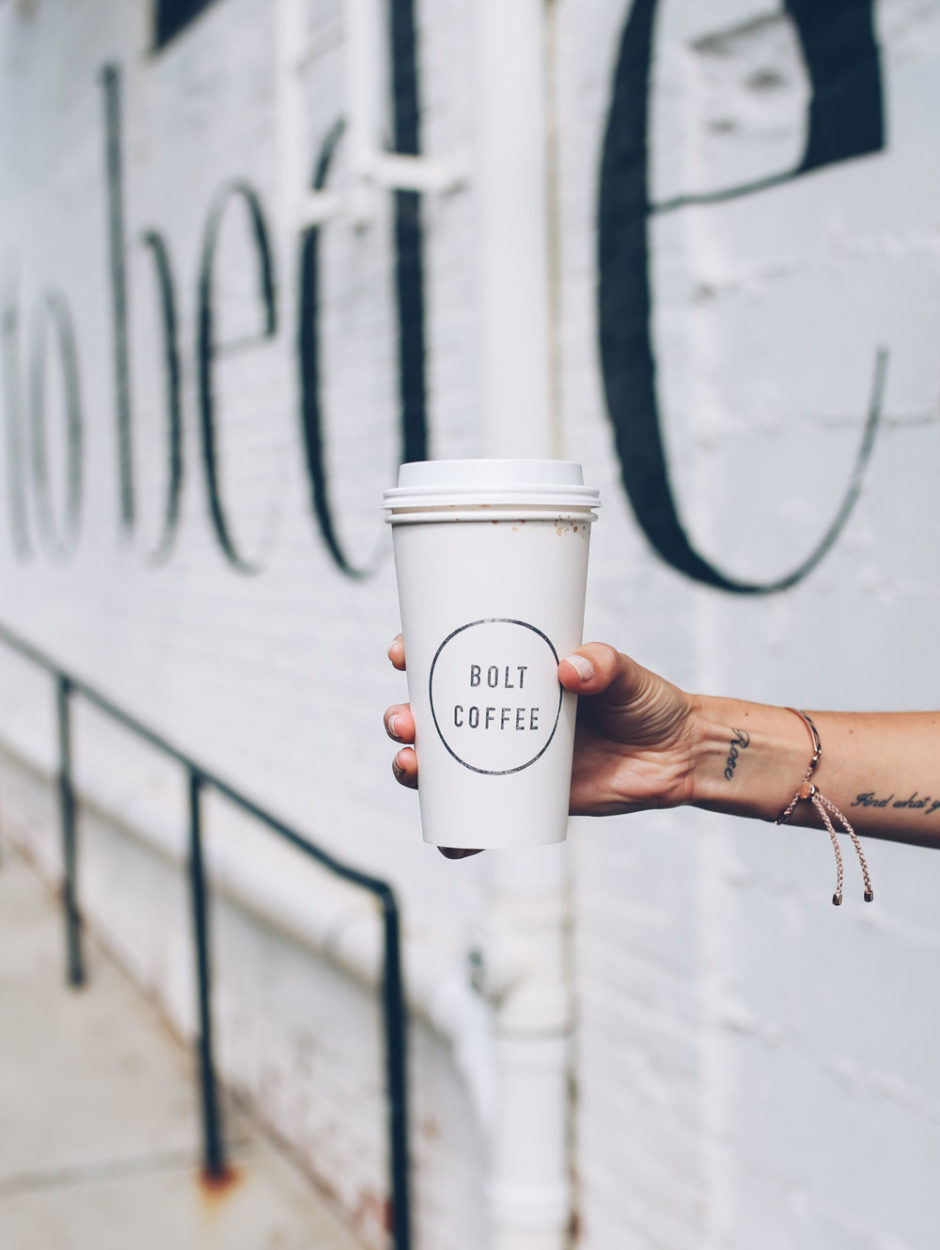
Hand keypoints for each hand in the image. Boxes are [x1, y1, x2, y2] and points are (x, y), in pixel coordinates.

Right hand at [385, 638, 700, 850]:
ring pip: (444, 767)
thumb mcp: (626, 675)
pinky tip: (450, 841)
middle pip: (433, 716)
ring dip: (416, 769)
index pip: (454, 660)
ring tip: (412, 768)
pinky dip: (459, 834)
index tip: (402, 652)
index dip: (417, 656)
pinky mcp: (527, 798)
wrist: (678, 756)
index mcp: (514, 674)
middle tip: (405, 721)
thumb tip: (571, 667)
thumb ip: (604, 665)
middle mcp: (502, 715)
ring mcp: (510, 759)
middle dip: (404, 718)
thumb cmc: (647, 702)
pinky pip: (481, 819)